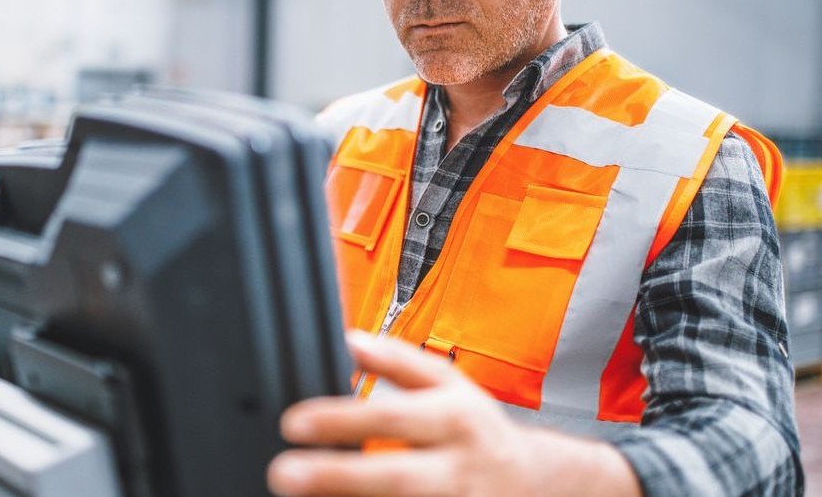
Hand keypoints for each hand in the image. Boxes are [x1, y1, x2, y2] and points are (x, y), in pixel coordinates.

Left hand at [266, 330, 640, 496]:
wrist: (539, 485)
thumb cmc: (478, 431)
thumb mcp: (449, 385)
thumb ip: (399, 362)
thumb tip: (351, 339)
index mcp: (455, 421)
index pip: (392, 417)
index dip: (341, 420)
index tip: (293, 423)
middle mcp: (457, 469)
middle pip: (394, 477)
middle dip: (336, 477)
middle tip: (282, 473)